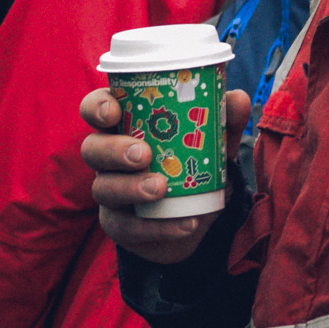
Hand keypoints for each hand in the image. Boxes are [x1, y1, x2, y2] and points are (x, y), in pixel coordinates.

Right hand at [81, 86, 251, 263]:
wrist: (200, 216)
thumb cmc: (196, 164)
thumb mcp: (215, 143)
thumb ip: (225, 121)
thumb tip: (237, 99)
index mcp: (126, 125)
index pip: (96, 109)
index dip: (97, 107)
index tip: (114, 110)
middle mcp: (109, 157)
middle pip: (92, 148)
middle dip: (113, 150)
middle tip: (143, 154)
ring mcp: (111, 193)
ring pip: (103, 189)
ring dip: (130, 188)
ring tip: (160, 188)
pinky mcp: (120, 227)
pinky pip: (128, 228)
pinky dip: (158, 227)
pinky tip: (186, 224)